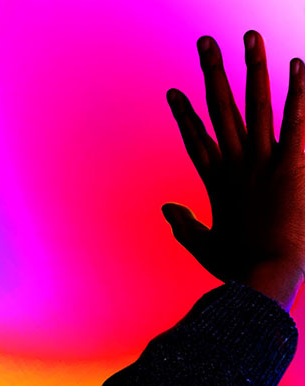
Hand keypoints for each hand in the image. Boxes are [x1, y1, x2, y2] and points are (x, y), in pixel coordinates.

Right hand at [163, 30, 304, 286]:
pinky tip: (297, 65)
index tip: (174, 92)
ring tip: (249, 37)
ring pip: (256, 106)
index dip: (185, 115)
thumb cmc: (236, 267)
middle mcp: (236, 166)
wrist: (263, 277)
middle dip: (212, 74)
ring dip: (253, 69)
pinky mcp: (290, 168)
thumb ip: (183, 225)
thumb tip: (166, 208)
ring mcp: (262, 164)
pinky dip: (297, 94)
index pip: (197, 140)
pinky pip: (295, 123)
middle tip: (206, 43)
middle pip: (220, 111)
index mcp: (216, 183)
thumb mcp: (203, 245)